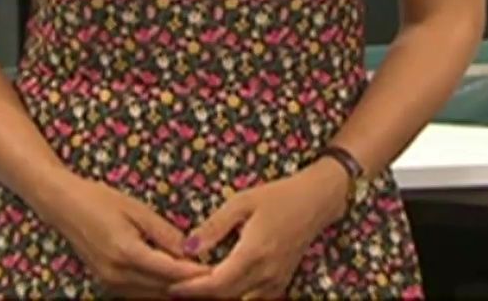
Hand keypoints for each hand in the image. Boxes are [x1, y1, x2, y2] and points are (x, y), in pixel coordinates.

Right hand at [31, 171, 209, 295]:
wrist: (63, 205)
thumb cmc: (99, 199)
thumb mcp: (137, 209)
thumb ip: (165, 233)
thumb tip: (192, 251)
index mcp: (126, 252)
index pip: (170, 271)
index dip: (196, 274)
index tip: (218, 273)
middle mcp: (117, 274)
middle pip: (164, 289)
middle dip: (191, 288)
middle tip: (218, 284)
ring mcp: (110, 282)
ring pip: (153, 296)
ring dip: (178, 292)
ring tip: (203, 287)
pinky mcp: (108, 283)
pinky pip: (140, 293)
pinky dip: (160, 291)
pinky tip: (177, 284)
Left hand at [168, 160, 349, 298]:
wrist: (316, 201)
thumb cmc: (277, 196)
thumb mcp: (241, 202)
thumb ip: (214, 226)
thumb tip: (188, 247)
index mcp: (254, 253)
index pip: (217, 284)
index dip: (192, 289)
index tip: (172, 286)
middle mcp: (266, 274)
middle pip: (226, 297)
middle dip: (199, 295)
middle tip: (176, 287)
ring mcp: (276, 281)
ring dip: (217, 296)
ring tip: (195, 286)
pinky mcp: (281, 283)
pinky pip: (253, 298)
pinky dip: (234, 295)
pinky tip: (220, 284)